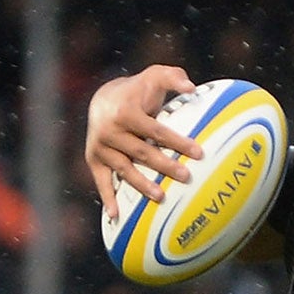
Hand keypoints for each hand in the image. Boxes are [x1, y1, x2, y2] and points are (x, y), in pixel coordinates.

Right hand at [86, 64, 203, 218]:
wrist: (104, 99)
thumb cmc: (139, 91)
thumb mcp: (154, 76)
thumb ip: (173, 77)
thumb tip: (192, 87)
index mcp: (125, 111)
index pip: (156, 130)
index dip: (178, 142)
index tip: (199, 153)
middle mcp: (109, 130)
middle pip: (141, 152)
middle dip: (164, 165)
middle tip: (186, 177)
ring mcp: (100, 147)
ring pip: (124, 169)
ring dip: (142, 185)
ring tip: (161, 197)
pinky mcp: (94, 160)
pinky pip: (101, 181)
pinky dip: (107, 199)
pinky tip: (116, 217)